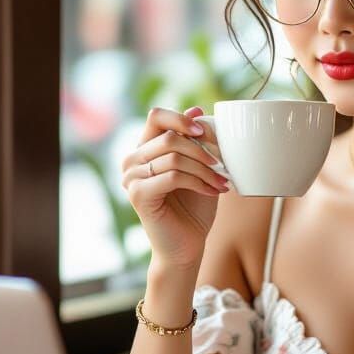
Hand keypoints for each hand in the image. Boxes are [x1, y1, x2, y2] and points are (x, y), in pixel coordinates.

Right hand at [120, 106, 230, 268]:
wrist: (187, 245)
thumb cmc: (194, 207)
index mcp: (145, 148)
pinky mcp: (137, 195)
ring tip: (223, 182)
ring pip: (173, 157)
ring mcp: (131, 177)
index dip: (181, 118)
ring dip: (205, 169)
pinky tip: (214, 191)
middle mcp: (132, 160)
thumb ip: (195, 140)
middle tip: (223, 166)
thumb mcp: (200, 167)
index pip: (156, 116)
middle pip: (170, 137)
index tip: (204, 131)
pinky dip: (199, 182)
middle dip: (202, 150)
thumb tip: (196, 107)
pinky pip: (173, 177)